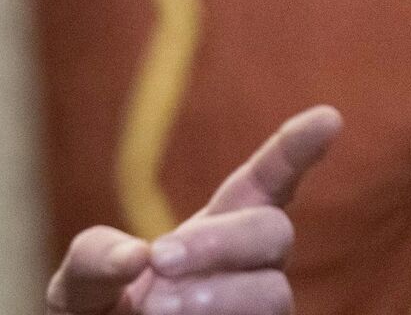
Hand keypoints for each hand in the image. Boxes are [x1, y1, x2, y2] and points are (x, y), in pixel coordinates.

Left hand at [46, 106, 342, 314]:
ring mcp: (262, 308)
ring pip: (273, 291)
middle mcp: (251, 266)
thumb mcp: (82, 281)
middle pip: (273, 231)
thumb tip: (137, 258)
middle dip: (218, 241)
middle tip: (159, 262)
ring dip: (211, 296)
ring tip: (155, 311)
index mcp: (214, 230)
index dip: (295, 150)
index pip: (266, 183)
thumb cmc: (102, 314)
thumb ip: (95, 259)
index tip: (328, 116)